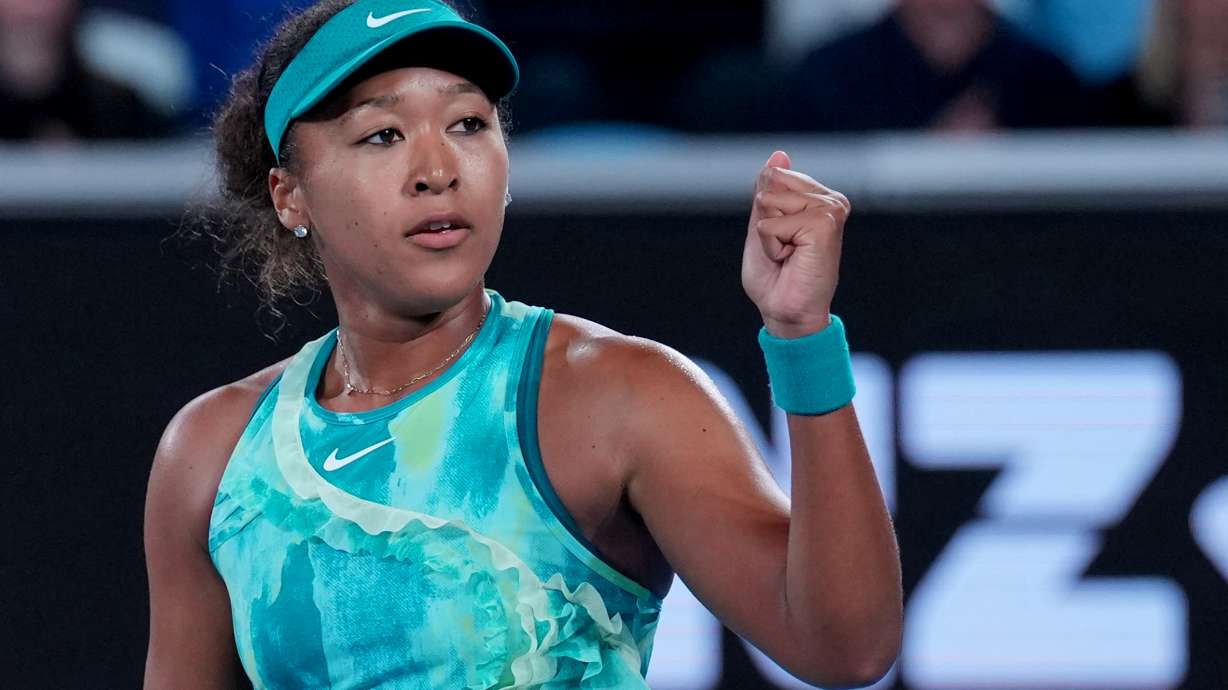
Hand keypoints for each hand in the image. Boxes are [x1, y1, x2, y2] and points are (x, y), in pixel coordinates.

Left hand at [742, 151, 849, 338]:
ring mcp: (831, 210)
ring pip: (770, 203)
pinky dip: (772, 246)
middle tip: (785, 250)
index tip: (781, 240)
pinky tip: (792, 260)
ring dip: (768, 236)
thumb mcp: (763, 225)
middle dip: (766, 223)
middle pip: (770, 185)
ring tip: (789, 256)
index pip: (772, 177)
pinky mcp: (824, 224)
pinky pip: (772, 223)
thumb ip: (769, 190)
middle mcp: (831, 200)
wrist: (786, 311)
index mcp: (819, 197)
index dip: (764, 213)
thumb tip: (779, 155)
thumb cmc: (776, 277)